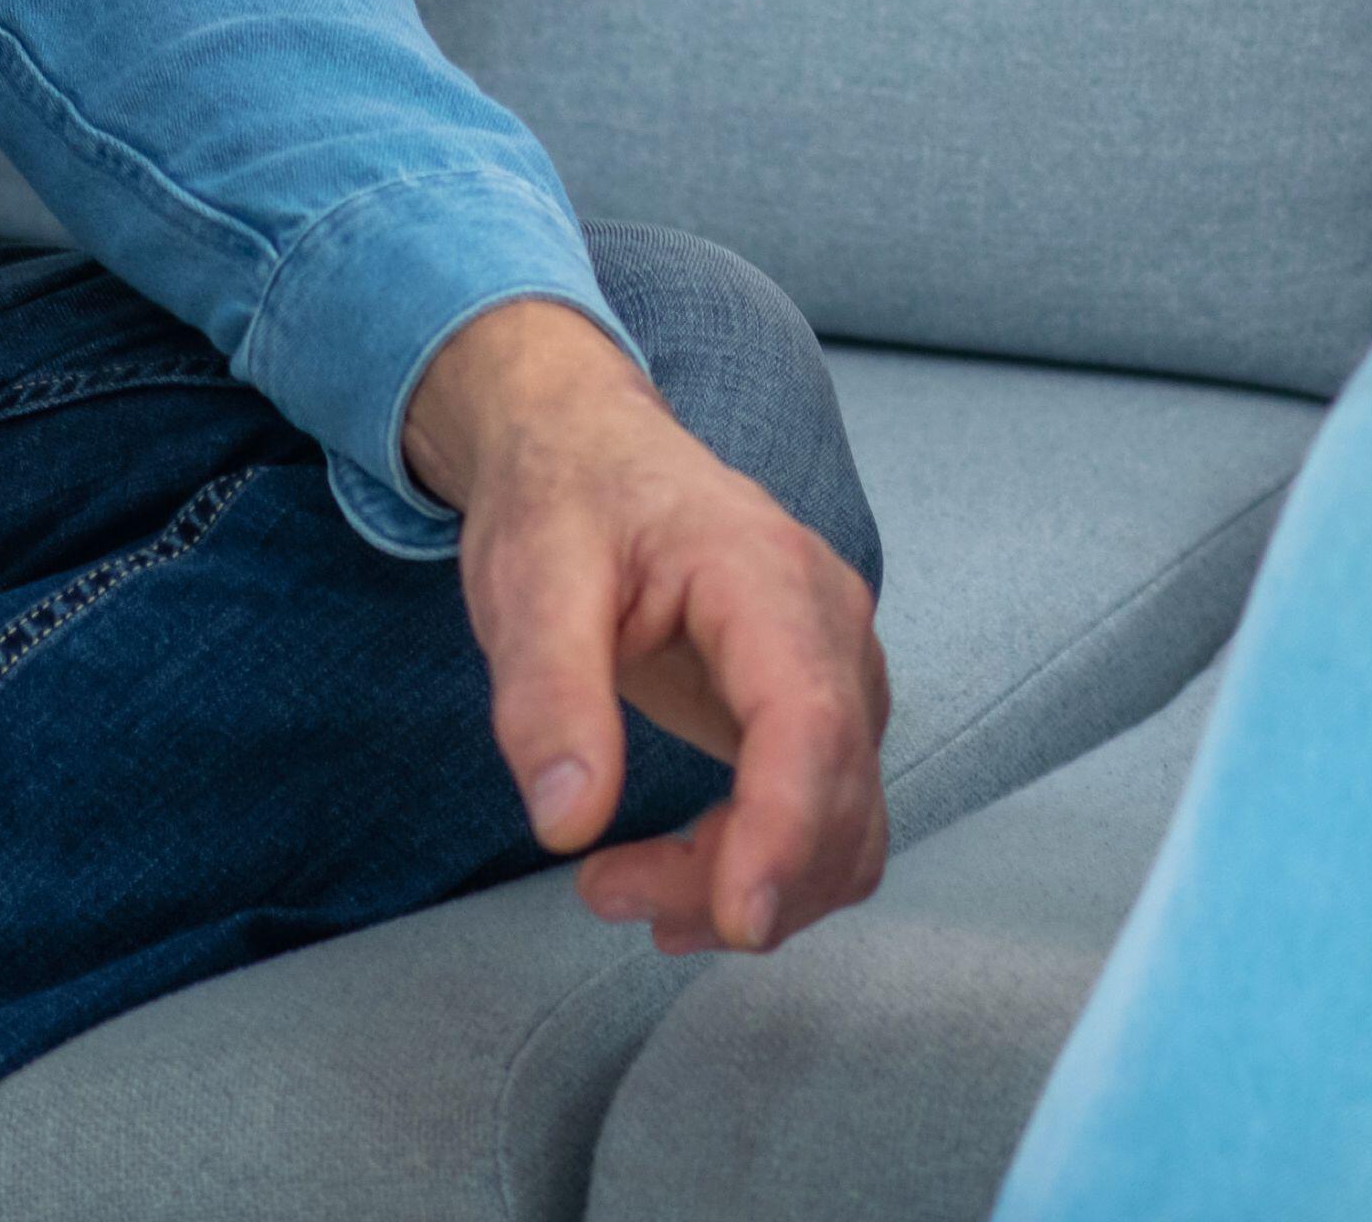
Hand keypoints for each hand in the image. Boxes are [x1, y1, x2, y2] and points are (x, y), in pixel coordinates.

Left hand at [403, 301, 889, 956]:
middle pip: (833, 792)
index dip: (785, 831)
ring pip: (845, 825)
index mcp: (765, 574)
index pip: (810, 720)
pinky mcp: (820, 709)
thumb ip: (549, 697)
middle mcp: (830, 625)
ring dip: (756, 889)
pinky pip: (830, 818)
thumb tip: (568, 824)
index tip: (736, 922)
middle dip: (736, 879)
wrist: (590, 449)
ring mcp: (839, 672)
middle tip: (601, 891)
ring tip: (624, 891)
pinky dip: (771, 871)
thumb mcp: (526, 582)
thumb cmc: (565, 500)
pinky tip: (685, 884)